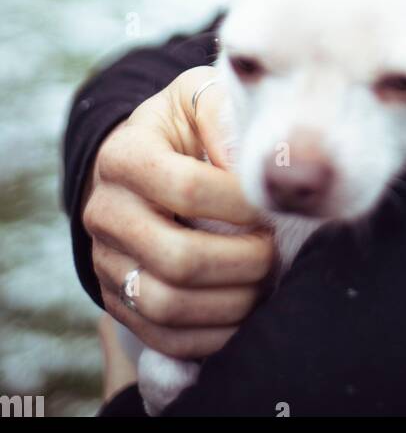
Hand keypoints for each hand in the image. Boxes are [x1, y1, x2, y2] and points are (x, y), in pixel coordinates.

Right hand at [83, 66, 275, 359]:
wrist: (143, 159)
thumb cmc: (186, 125)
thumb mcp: (200, 96)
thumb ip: (223, 112)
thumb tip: (247, 164)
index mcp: (124, 154)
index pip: (186, 189)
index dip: (239, 203)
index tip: (270, 203)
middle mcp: (104, 210)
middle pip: (177, 257)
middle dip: (242, 261)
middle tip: (273, 250)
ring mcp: (106, 260)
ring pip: (166, 304)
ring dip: (230, 303)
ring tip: (263, 280)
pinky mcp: (117, 298)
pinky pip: (160, 336)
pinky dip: (209, 336)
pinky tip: (243, 313)